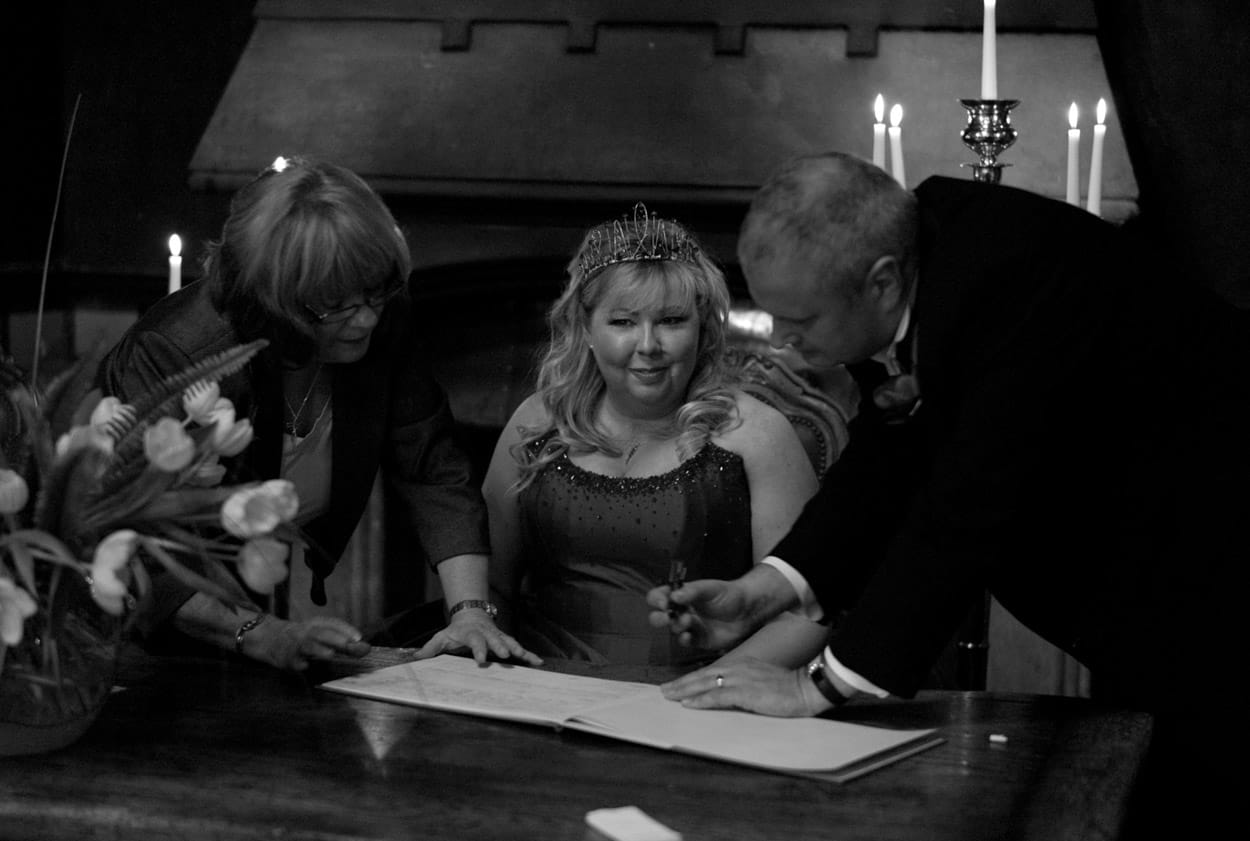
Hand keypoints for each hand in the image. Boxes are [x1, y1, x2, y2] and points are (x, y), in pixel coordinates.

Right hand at [254, 616, 371, 670]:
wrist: (270, 638)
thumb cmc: (302, 637)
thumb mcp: (320, 633)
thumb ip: (342, 641)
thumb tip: (365, 648)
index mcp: (315, 624)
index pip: (332, 623)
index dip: (346, 629)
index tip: (359, 637)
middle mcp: (306, 632)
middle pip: (321, 633)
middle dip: (336, 638)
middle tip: (350, 644)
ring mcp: (295, 645)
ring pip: (307, 645)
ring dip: (318, 649)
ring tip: (330, 653)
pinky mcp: (286, 658)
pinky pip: (293, 660)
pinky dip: (299, 663)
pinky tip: (305, 666)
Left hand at [412, 609, 541, 665]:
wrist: (472, 613)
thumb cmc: (456, 630)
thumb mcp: (441, 637)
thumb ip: (430, 648)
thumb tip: (414, 658)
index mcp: (471, 633)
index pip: (474, 641)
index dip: (478, 650)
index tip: (481, 660)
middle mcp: (487, 633)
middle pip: (495, 639)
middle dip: (501, 647)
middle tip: (506, 655)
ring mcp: (498, 636)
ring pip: (510, 641)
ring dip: (519, 650)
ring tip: (530, 659)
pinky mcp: (506, 640)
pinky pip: (519, 647)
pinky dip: (529, 654)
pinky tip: (538, 662)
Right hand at [645, 578, 762, 650]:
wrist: (749, 611)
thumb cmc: (729, 595)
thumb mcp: (711, 588)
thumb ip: (692, 591)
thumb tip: (673, 596)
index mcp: (682, 595)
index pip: (659, 596)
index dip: (657, 600)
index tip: (664, 602)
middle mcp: (682, 611)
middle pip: (658, 617)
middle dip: (658, 618)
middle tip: (667, 616)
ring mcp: (690, 626)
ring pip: (672, 630)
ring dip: (676, 626)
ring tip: (688, 620)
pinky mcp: (699, 640)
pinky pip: (685, 642)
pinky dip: (684, 640)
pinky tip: (688, 636)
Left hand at [660, 657, 832, 716]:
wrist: (804, 688)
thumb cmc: (785, 687)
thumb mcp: (759, 681)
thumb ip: (742, 684)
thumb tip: (726, 694)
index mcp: (740, 664)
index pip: (709, 671)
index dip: (691, 679)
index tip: (676, 685)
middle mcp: (736, 668)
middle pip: (702, 676)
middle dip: (681, 684)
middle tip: (663, 690)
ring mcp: (739, 679)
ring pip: (705, 684)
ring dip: (684, 691)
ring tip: (669, 696)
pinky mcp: (745, 692)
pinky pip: (717, 696)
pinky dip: (701, 700)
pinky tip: (688, 703)